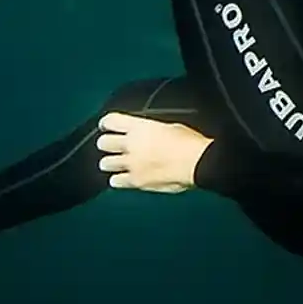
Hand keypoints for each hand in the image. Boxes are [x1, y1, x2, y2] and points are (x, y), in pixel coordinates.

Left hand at [96, 112, 214, 193]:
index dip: (106, 124)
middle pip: (103, 143)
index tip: (107, 126)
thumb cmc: (190, 142)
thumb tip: (149, 135)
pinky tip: (123, 178)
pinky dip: (118, 180)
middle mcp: (131, 144)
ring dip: (110, 162)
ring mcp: (131, 164)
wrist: (198, 162)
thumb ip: (152, 131)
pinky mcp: (135, 181)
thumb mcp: (170, 126)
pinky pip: (115, 182)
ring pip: (105, 163)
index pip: (111, 121)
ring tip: (117, 164)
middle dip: (107, 144)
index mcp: (140, 127)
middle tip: (113, 147)